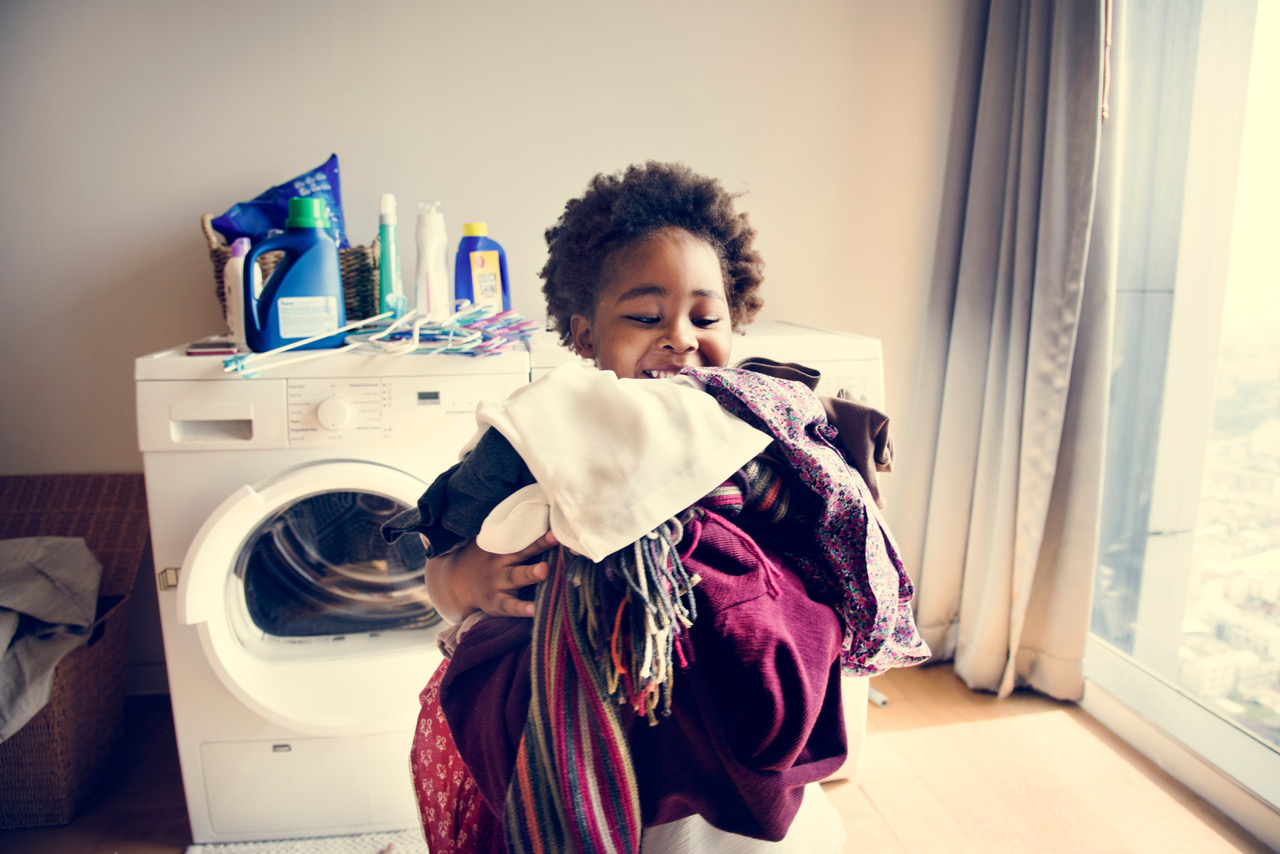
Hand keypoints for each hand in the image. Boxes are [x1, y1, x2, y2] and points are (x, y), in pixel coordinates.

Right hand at [422, 530, 557, 622]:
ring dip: (530, 573)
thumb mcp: (493, 544)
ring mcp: (497, 583)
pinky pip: (509, 606)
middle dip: (538, 544)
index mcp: (502, 547)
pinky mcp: (496, 603)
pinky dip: (521, 608)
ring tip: (545, 570)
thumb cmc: (485, 561)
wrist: (455, 583)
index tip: (557, 523)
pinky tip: (535, 610)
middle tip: (554, 538)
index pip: (522, 535)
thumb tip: (544, 513)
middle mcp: (500, 562)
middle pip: (521, 551)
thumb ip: (514, 534)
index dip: (539, 529)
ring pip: (515, 577)